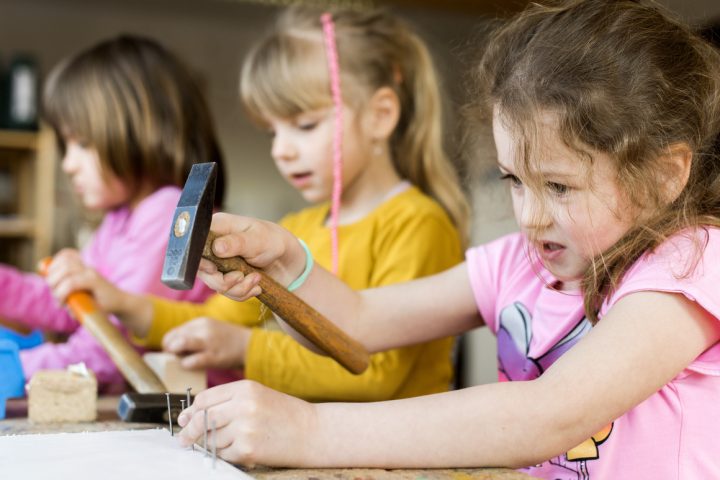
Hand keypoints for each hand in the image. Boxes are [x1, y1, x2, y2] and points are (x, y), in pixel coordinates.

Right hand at [45, 249, 126, 312]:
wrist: (117, 299)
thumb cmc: (106, 307)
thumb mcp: (94, 312)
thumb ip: (80, 310)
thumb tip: (66, 307)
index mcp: (94, 282)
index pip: (71, 282)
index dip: (60, 293)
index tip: (60, 305)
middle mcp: (90, 271)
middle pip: (66, 268)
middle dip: (54, 282)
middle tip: (55, 294)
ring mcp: (86, 266)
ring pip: (65, 259)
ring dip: (53, 271)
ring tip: (53, 283)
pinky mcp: (82, 264)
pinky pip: (67, 254)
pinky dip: (57, 260)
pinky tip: (53, 270)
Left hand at [162, 317, 250, 369]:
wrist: (248, 345)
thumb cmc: (225, 340)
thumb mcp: (209, 329)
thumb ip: (192, 335)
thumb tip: (171, 348)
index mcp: (200, 322)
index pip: (173, 333)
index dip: (169, 345)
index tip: (173, 353)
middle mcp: (203, 329)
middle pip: (173, 338)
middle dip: (170, 351)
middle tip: (176, 359)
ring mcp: (209, 342)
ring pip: (180, 344)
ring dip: (175, 355)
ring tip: (181, 362)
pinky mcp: (215, 356)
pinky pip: (193, 360)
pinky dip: (186, 364)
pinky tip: (190, 366)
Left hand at [177, 380, 316, 466]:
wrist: (313, 432)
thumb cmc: (285, 414)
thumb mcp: (258, 396)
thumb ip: (228, 401)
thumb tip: (192, 416)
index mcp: (245, 388)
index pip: (205, 399)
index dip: (190, 412)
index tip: (184, 420)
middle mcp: (243, 406)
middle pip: (202, 420)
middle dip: (190, 432)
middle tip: (185, 439)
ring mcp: (245, 428)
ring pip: (211, 440)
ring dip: (212, 445)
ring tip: (231, 442)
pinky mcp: (248, 449)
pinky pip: (224, 455)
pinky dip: (227, 455)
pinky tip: (240, 450)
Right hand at [197, 213, 305, 300]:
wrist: (285, 259)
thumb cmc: (272, 241)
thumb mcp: (257, 239)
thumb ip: (237, 243)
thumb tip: (216, 247)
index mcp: (216, 227)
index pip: (193, 244)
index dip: (199, 261)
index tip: (214, 269)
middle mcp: (212, 245)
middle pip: (201, 270)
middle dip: (223, 280)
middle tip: (241, 277)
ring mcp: (217, 263)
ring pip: (215, 285)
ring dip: (238, 287)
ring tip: (256, 279)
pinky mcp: (225, 277)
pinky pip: (227, 292)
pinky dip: (242, 292)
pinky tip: (256, 286)